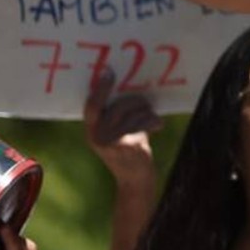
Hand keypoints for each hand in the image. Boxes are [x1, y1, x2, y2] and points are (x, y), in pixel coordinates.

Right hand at [83, 71, 160, 185]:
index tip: (109, 71)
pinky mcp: (129, 145)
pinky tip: (157, 126)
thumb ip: (112, 116)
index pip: (92, 106)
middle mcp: (98, 137)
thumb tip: (125, 87)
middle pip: (119, 106)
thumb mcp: (113, 133)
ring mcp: (113, 142)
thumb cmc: (126, 148)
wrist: (134, 178)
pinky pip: (144, 122)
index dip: (101, 89)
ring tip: (150, 118)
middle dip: (135, 102)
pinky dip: (154, 120)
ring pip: (134, 112)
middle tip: (144, 104)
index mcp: (91, 131)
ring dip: (146, 112)